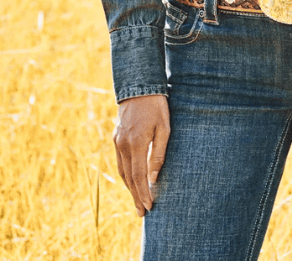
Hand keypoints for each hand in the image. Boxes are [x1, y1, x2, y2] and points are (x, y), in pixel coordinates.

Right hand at [113, 94, 169, 215]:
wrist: (138, 87)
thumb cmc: (157, 106)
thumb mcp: (164, 128)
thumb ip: (158, 153)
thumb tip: (153, 178)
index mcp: (136, 144)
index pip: (138, 176)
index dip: (143, 194)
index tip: (148, 207)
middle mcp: (123, 146)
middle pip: (129, 178)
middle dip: (136, 197)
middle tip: (141, 213)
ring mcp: (117, 142)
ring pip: (122, 172)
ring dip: (129, 188)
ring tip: (137, 201)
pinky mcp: (116, 138)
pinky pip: (120, 162)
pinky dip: (125, 175)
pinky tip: (131, 181)